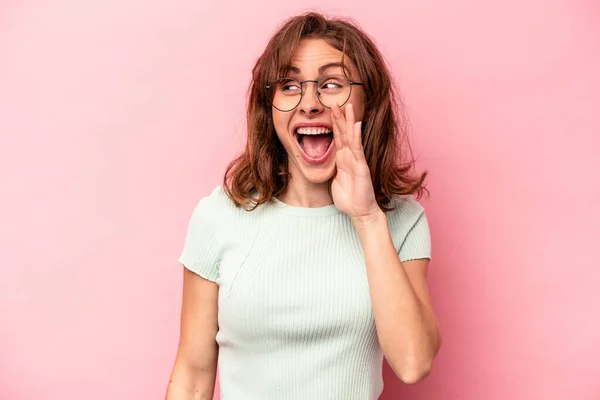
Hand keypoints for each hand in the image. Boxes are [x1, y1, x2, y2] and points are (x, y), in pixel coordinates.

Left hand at [330, 103, 380, 222]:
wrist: (359, 211)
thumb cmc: (348, 199)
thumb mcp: (334, 182)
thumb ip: (332, 170)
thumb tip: (324, 164)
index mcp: (342, 160)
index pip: (338, 138)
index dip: (334, 125)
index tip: (329, 111)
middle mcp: (349, 157)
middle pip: (344, 133)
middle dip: (340, 117)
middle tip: (335, 102)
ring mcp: (356, 160)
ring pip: (351, 136)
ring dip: (348, 121)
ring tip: (347, 106)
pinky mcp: (360, 165)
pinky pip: (357, 148)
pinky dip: (356, 136)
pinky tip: (356, 124)